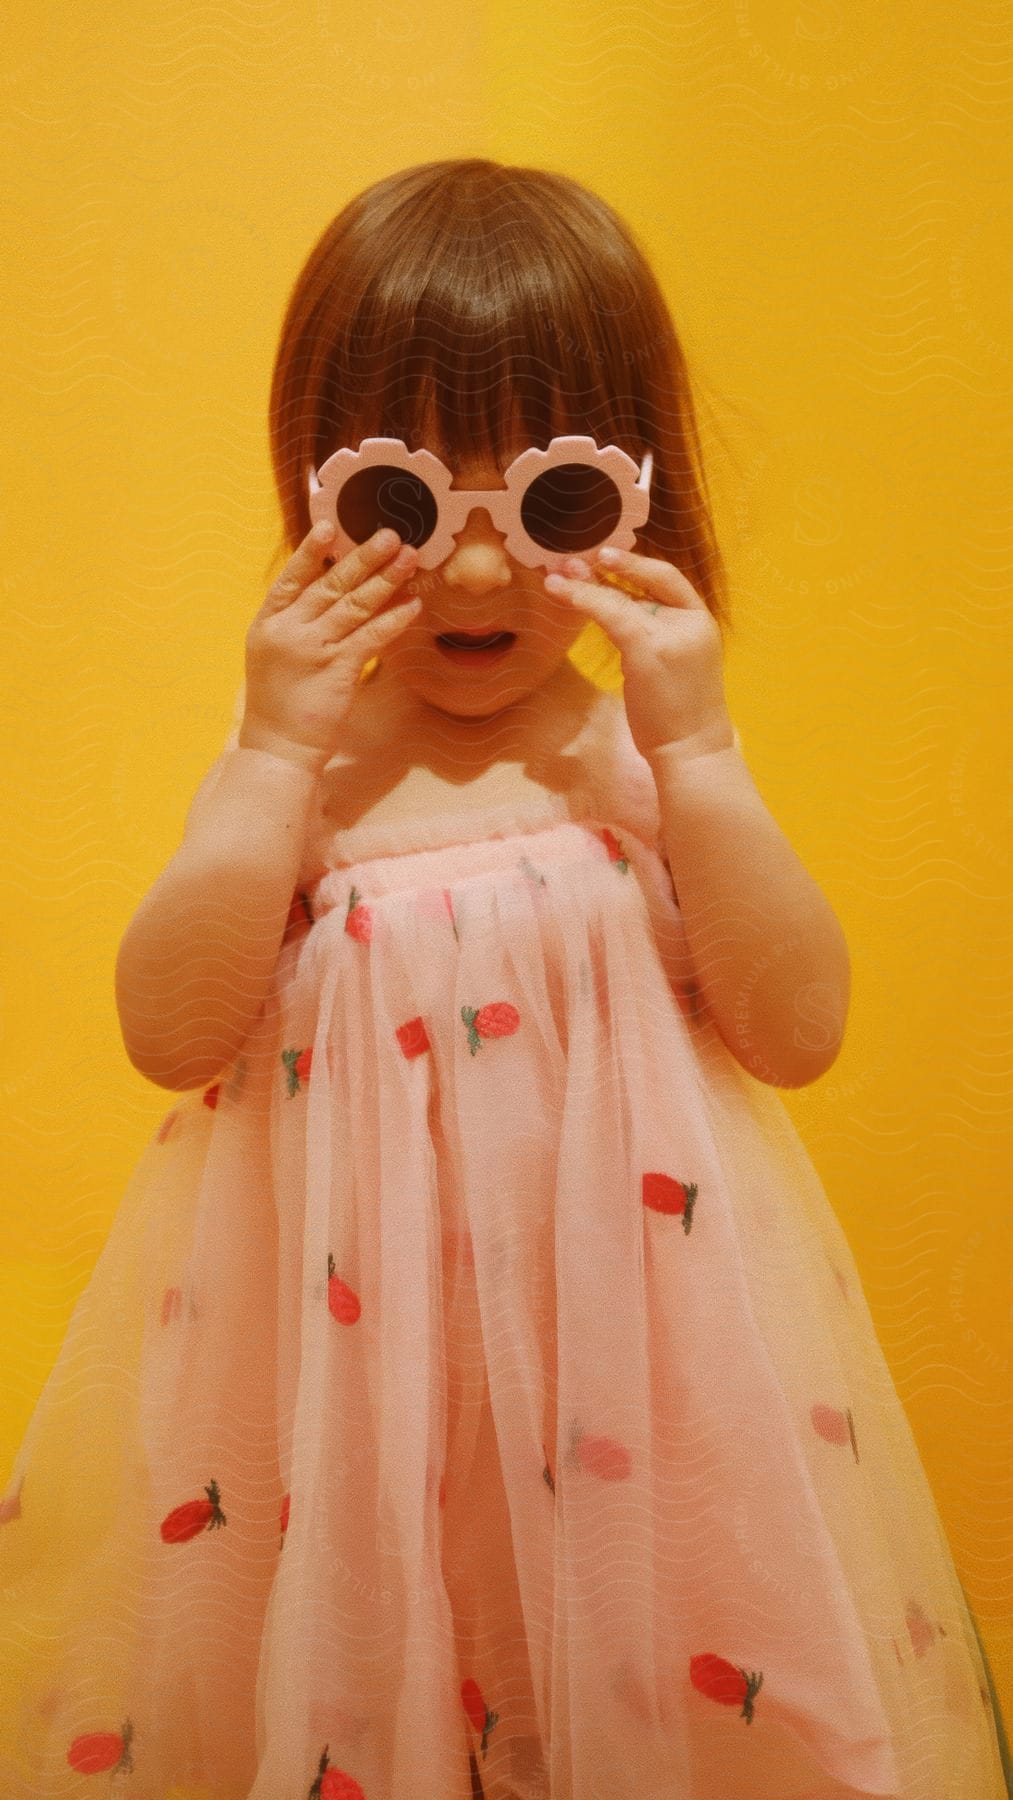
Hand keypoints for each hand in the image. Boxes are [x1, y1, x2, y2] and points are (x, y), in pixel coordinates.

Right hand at [239, 522, 420, 773]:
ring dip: (386, 579)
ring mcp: (312, 649)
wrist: (277, 748)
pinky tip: (413, 605)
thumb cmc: (279, 704)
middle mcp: (289, 631)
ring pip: (354, 605)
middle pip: (330, 585)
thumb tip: (328, 595)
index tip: (331, 526)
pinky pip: (372, 636)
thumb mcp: (274, 656)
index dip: (311, 552)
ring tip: (410, 559)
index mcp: (268, 624)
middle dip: (363, 558)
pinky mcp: (337, 670)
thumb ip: (295, 624)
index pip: (291, 579)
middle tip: (391, 536)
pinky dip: (393, 618)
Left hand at [545, 547, 734, 767]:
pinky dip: (583, 601)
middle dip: (607, 568)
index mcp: (700, 621)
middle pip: (646, 580)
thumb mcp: (671, 663)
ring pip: (622, 599)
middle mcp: (691, 621)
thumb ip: (653, 633)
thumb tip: (615, 610)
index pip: (669, 579)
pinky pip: (611, 615)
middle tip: (571, 560)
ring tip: (555, 577)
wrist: (693, 750)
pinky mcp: (648, 650)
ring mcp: (672, 634)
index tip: (606, 556)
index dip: (637, 565)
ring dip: (585, 585)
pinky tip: (561, 593)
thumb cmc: (678, 715)